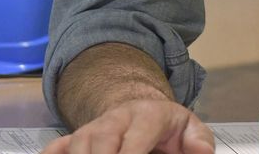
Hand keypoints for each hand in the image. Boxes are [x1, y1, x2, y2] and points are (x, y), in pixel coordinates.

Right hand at [41, 99, 214, 153]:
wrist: (142, 108)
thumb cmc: (167, 127)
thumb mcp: (191, 129)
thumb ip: (200, 141)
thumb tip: (202, 153)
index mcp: (147, 116)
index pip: (136, 137)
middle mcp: (115, 119)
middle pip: (101, 139)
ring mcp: (92, 129)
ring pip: (77, 144)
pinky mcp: (76, 139)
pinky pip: (56, 149)